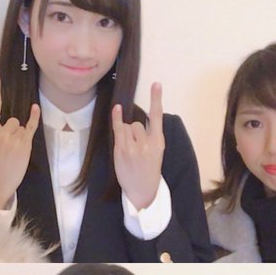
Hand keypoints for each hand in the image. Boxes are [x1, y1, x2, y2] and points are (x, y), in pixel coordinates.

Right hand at [0, 70, 39, 209]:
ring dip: (20, 137)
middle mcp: (0, 132)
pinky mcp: (24, 145)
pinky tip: (35, 108)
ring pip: (20, 126)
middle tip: (7, 150)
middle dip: (12, 131)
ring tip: (14, 153)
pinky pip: (31, 126)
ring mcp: (13, 138)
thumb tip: (14, 122)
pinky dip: (34, 117)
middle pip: (12, 120)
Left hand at [112, 82, 164, 210]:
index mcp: (158, 143)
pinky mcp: (120, 151)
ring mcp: (132, 148)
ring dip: (126, 134)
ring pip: (127, 128)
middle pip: (136, 123)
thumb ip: (150, 137)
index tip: (156, 84)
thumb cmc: (149, 170)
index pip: (157, 117)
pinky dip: (117, 119)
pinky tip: (117, 109)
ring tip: (130, 150)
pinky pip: (118, 130)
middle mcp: (146, 144)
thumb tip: (137, 121)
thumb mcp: (156, 152)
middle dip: (134, 131)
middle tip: (136, 148)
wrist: (142, 190)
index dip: (156, 99)